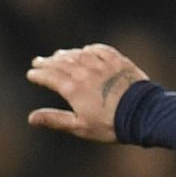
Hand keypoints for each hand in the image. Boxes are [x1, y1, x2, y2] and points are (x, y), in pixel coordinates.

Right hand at [25, 43, 148, 142]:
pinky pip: (100, 50)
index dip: (38, 75)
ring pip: (78, 55)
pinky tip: (87, 51)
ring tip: (59, 55)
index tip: (31, 74)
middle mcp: (84, 72)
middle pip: (60, 63)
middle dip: (47, 62)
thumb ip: (55, 120)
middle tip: (39, 61)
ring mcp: (102, 65)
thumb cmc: (112, 125)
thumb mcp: (80, 126)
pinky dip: (90, 50)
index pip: (48, 77)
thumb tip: (31, 118)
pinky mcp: (119, 61)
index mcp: (73, 88)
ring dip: (66, 55)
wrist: (144, 114)